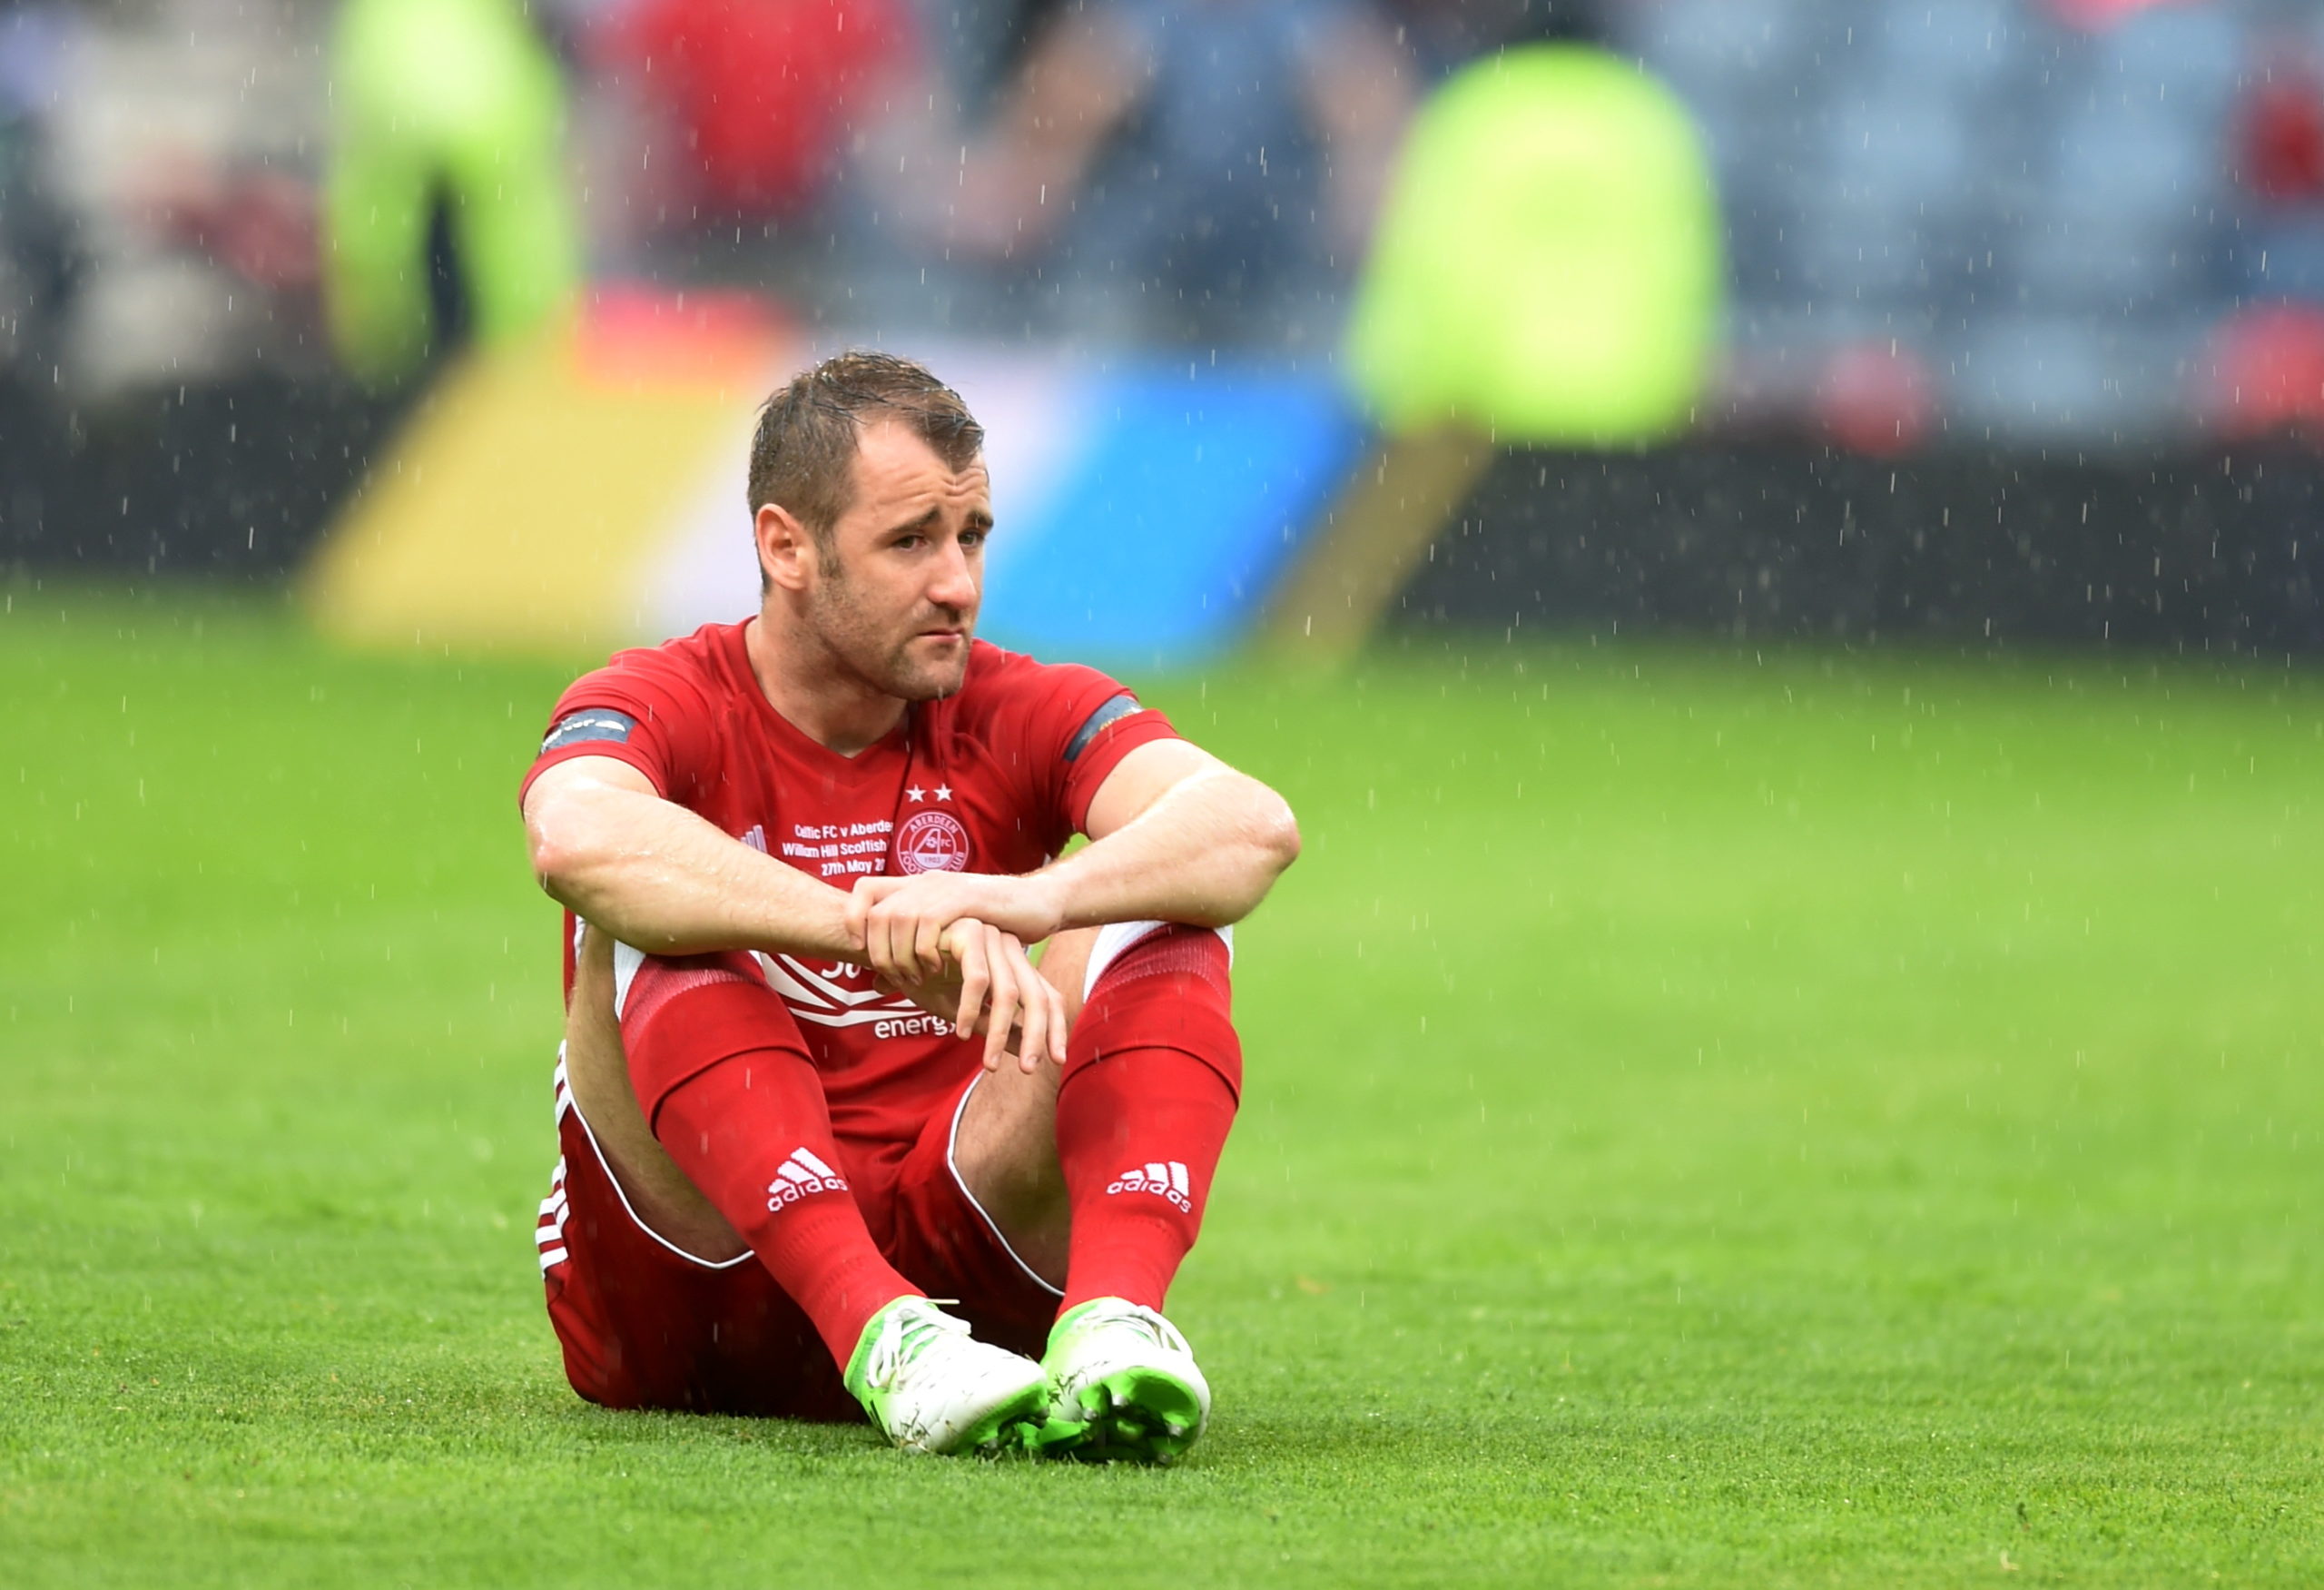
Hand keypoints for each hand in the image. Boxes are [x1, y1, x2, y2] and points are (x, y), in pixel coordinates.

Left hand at [848, 872, 1064, 984]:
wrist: (1038, 903)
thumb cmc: (993, 923)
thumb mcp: (945, 935)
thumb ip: (910, 952)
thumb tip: (876, 982)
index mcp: (917, 886)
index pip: (863, 888)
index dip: (852, 918)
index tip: (860, 951)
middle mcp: (925, 881)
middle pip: (877, 913)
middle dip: (879, 953)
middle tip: (898, 980)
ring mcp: (944, 887)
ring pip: (898, 920)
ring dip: (902, 957)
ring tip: (918, 980)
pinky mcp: (965, 898)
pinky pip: (928, 924)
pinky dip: (926, 952)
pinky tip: (940, 969)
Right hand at [882, 918, 1067, 1072]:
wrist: (891, 950)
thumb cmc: (929, 979)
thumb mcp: (969, 1011)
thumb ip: (998, 1027)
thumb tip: (1025, 1051)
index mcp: (1016, 964)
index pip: (1049, 997)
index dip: (1057, 1029)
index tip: (1057, 1061)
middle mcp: (1010, 948)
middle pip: (1037, 996)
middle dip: (1036, 1036)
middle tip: (1027, 1070)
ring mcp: (991, 938)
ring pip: (1009, 993)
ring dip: (999, 1032)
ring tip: (990, 1064)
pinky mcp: (968, 932)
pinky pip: (978, 978)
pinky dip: (970, 1009)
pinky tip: (960, 1031)